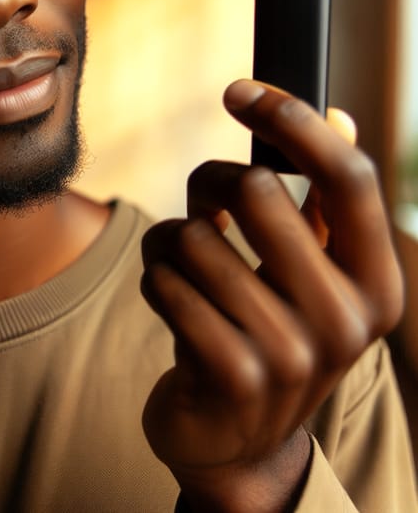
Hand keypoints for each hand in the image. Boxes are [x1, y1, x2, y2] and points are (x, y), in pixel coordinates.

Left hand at [140, 80, 403, 511]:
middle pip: (255, 190)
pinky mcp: (230, 373)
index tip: (239, 92)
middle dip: (207, 184)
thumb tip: (340, 115)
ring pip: (194, 236)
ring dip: (171, 241)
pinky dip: (155, 277)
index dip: (291, 120)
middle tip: (202, 207)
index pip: (347, 177)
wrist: (238, 439)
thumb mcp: (311, 275)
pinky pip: (164, 281)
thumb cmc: (269, 332)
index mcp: (376, 282)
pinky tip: (170, 299)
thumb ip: (324, 204)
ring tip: (184, 269)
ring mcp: (291, 352)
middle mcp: (346, 318)